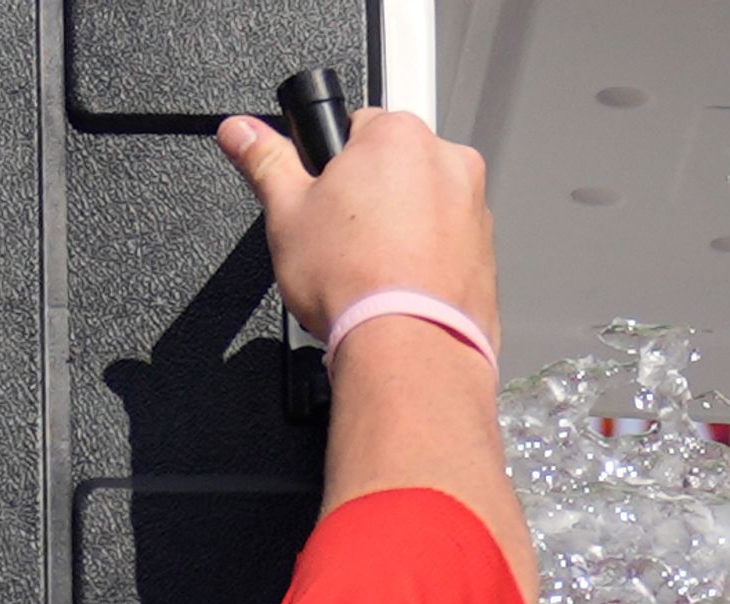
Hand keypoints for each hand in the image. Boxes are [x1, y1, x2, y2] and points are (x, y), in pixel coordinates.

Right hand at [215, 106, 499, 347]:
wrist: (409, 349)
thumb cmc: (355, 281)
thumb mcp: (287, 213)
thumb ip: (265, 161)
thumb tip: (242, 132)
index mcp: (399, 135)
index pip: (357, 127)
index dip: (332, 168)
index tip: (324, 200)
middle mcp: (448, 162)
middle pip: (395, 169)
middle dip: (369, 199)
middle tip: (343, 243)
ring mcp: (475, 209)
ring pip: (425, 208)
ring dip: (400, 231)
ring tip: (371, 271)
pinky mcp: (487, 255)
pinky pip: (448, 247)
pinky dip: (426, 262)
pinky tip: (399, 289)